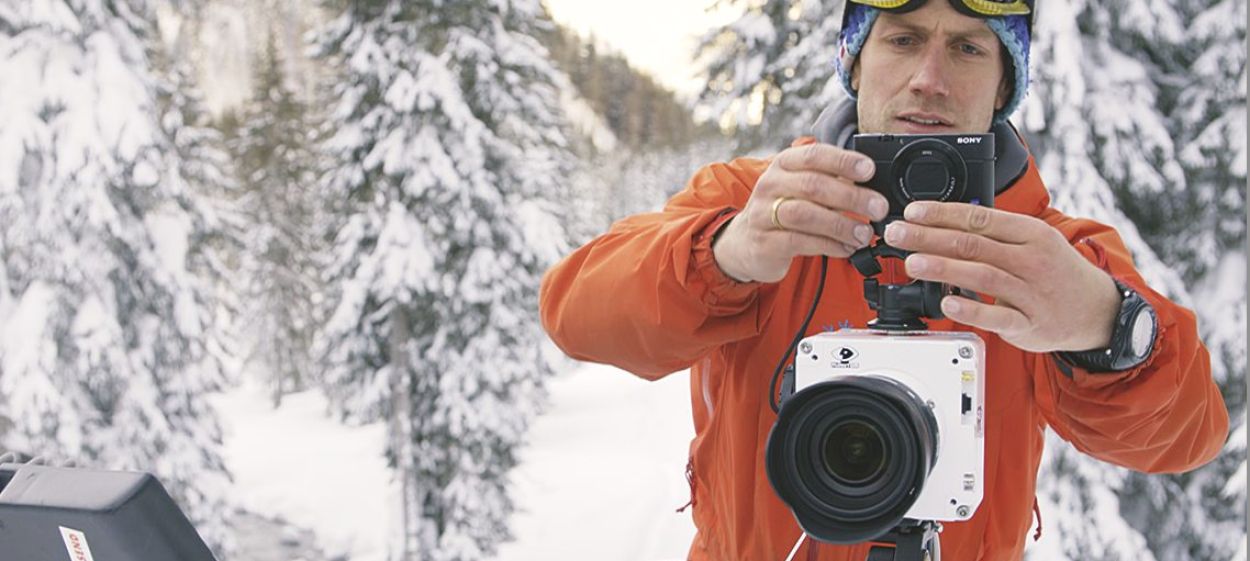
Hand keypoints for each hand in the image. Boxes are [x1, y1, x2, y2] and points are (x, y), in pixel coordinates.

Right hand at [712, 144, 889, 282]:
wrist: (744, 242)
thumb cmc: (783, 210)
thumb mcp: (802, 188)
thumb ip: (832, 183)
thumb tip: (873, 188)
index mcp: (783, 165)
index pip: (814, 155)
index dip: (843, 161)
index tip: (869, 171)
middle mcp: (770, 185)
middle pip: (813, 185)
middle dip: (851, 197)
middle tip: (878, 208)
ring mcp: (763, 214)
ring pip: (805, 215)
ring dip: (841, 224)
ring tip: (864, 234)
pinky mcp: (764, 242)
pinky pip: (799, 242)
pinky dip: (828, 245)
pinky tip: (846, 248)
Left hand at [882, 201, 1121, 352]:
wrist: (1098, 310)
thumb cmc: (1056, 272)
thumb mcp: (1035, 241)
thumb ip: (995, 233)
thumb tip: (945, 223)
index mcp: (1031, 233)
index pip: (979, 218)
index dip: (941, 214)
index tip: (912, 212)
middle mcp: (1031, 260)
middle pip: (973, 245)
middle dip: (929, 237)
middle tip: (897, 234)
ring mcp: (1031, 293)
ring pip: (982, 276)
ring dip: (943, 268)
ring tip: (913, 262)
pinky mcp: (1029, 324)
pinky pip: (997, 316)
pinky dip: (971, 309)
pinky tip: (947, 302)